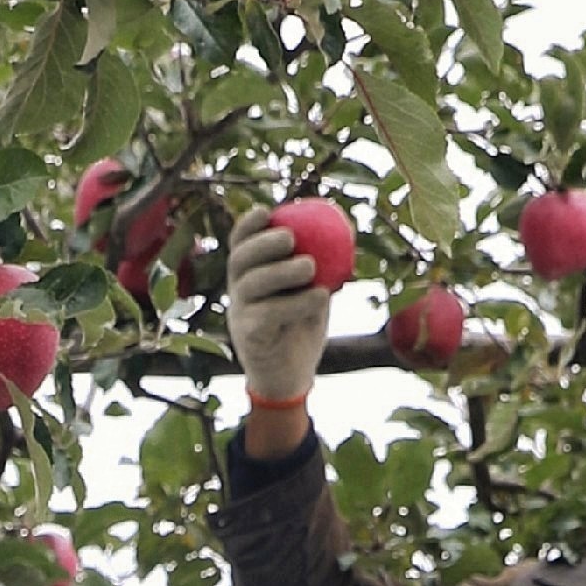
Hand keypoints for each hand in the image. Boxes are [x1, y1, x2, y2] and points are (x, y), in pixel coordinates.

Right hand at [225, 204, 332, 413]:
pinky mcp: (250, 336)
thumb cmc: (302, 326)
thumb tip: (347, 227)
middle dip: (262, 243)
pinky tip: (321, 297)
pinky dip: (296, 303)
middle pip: (240, 259)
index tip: (268, 210)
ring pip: (252, 284)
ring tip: (310, 266)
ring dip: (280, 272)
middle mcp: (238, 290)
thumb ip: (323, 263)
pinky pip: (269, 314)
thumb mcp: (313, 290)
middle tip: (290, 236)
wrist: (291, 376)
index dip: (249, 225)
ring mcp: (240, 313)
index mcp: (250, 273)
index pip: (241, 243)